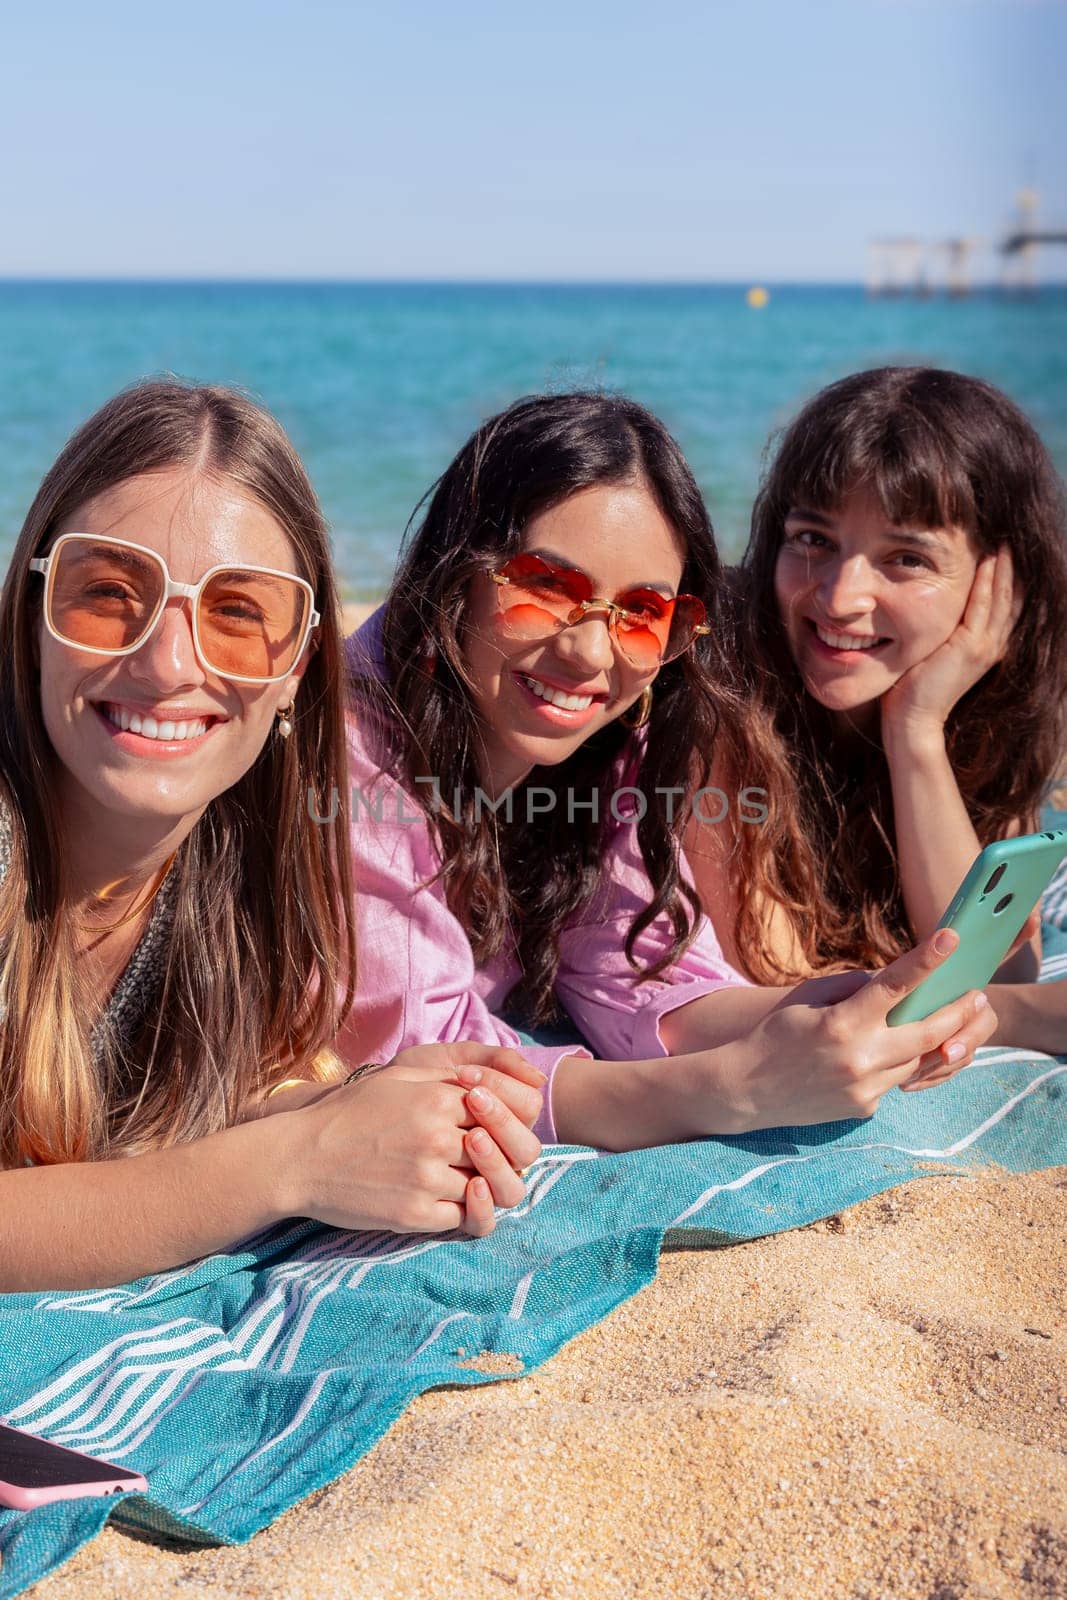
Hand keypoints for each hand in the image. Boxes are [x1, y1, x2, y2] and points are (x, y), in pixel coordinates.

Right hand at [281, 1047, 541, 1236]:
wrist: (300, 1158)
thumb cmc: (348, 1113)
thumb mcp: (397, 1079)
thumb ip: (446, 1079)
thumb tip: (488, 1084)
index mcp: (438, 1099)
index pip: (500, 1110)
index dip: (501, 1120)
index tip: (489, 1127)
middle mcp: (438, 1138)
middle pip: (500, 1152)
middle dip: (499, 1155)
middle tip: (486, 1158)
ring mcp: (427, 1179)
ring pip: (485, 1187)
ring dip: (479, 1184)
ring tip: (462, 1177)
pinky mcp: (415, 1214)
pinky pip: (462, 1218)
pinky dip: (462, 1211)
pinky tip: (447, 1199)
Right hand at [713, 929, 997, 1130]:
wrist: (747, 1089)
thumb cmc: (776, 1033)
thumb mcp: (808, 997)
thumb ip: (854, 986)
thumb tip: (894, 979)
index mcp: (843, 1022)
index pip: (894, 985)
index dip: (926, 960)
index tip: (951, 939)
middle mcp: (860, 1057)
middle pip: (929, 1032)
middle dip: (958, 1012)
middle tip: (977, 996)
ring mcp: (865, 1088)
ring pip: (917, 1059)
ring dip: (927, 1040)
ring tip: (938, 1022)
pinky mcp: (865, 1108)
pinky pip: (894, 1080)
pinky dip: (893, 1063)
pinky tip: (875, 1056)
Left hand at [881, 547, 1020, 738]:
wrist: (914, 720)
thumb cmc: (913, 690)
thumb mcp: (933, 653)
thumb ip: (940, 632)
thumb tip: (924, 611)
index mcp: (985, 647)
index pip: (1003, 606)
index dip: (1005, 579)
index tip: (1000, 553)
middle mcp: (992, 645)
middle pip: (1010, 597)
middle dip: (1009, 568)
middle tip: (1007, 539)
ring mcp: (985, 646)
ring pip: (1002, 597)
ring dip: (1003, 568)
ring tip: (1002, 542)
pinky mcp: (970, 646)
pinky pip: (984, 605)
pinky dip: (988, 581)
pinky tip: (988, 559)